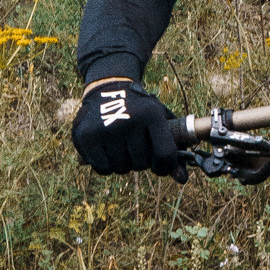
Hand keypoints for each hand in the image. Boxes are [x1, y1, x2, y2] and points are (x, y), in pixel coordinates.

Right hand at [72, 78, 187, 179]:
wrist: (108, 89)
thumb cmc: (141, 112)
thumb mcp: (161, 123)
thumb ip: (174, 150)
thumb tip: (182, 180)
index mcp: (152, 115)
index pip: (165, 154)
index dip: (164, 166)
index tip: (159, 164)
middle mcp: (129, 119)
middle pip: (140, 164)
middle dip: (139, 161)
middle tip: (134, 146)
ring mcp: (106, 127)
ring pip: (120, 169)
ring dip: (122, 163)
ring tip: (120, 146)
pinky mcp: (86, 135)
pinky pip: (102, 169)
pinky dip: (105, 165)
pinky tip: (106, 150)